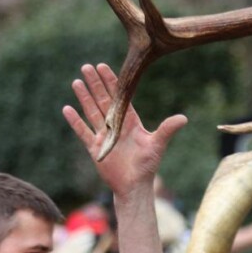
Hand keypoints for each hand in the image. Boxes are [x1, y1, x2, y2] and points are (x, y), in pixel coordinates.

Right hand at [62, 63, 187, 196]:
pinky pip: (82, 132)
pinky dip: (75, 121)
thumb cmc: (148, 165)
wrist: (134, 186)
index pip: (119, 96)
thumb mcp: (158, 145)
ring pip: (91, 112)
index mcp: (130, 121)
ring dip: (84, 97)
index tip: (103, 66)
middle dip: (95, 83)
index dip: (111, 81)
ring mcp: (104, 135)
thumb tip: (184, 118)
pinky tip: (67, 109)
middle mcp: (116, 125)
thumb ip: (167, 130)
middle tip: (86, 67)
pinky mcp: (95, 147)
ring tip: (76, 82)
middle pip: (103, 100)